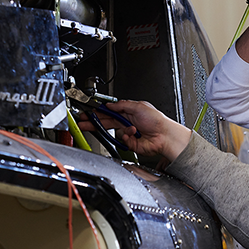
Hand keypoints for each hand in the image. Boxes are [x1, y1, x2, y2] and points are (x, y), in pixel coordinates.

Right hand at [77, 100, 192, 161]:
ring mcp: (127, 133)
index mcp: (128, 111)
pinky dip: (126, 137)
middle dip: (94, 122)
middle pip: (106, 122)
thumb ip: (122, 105)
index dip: (98, 112)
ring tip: (131, 130)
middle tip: (83, 122)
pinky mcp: (129, 144)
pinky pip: (121, 140)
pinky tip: (133, 134)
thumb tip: (110, 104)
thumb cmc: (156, 120)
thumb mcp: (138, 106)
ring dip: (120, 130)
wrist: (165, 136)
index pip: (109, 111)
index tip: (89, 113)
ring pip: (112, 132)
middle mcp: (126, 122)